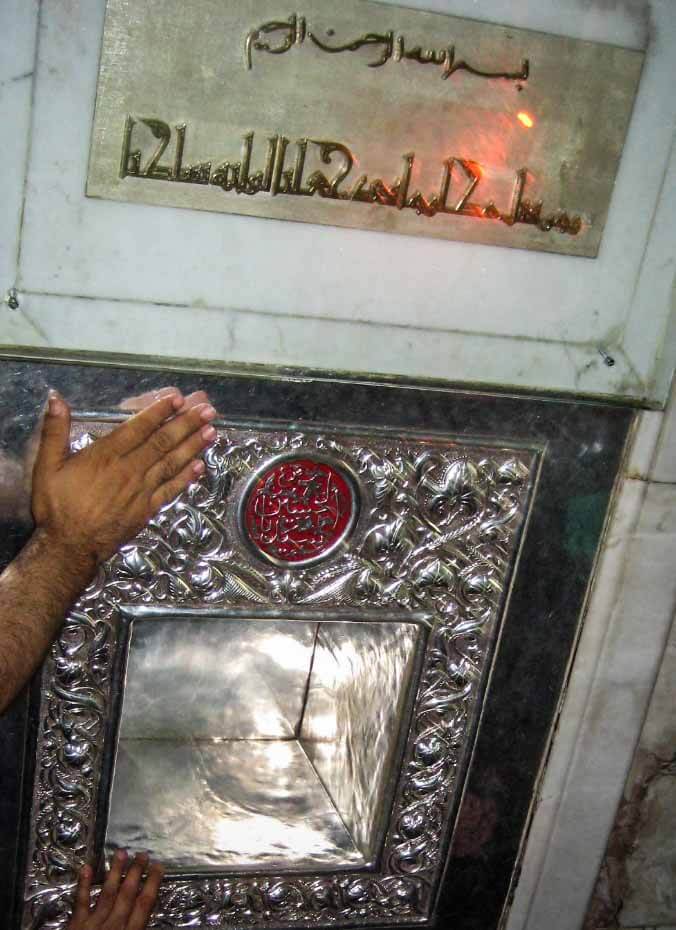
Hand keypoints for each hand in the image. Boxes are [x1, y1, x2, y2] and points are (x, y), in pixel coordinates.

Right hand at [31, 389, 216, 566]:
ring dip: (193, 446)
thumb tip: (55, 398)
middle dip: (187, 424)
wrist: (69, 547)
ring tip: (212, 431)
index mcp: (105, 456)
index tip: (178, 398)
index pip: (138, 428)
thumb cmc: (56, 507)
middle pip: (163, 442)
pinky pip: (171, 490)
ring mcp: (141, 491)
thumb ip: (54, 431)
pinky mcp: (147, 509)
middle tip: (208, 410)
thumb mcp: (46, 466)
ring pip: (172, 463)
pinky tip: (201, 465)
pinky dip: (187, 477)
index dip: (160, 411)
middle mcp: (129, 470)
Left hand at [68, 851, 163, 929]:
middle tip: (142, 854)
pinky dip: (83, 885)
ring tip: (120, 852)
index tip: (158, 867)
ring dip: (114, 872)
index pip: (144, 905)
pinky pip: (80, 902)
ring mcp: (92, 925)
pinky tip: (86, 868)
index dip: (152, 884)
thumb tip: (149, 920)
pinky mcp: (75, 926)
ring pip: (106, 893)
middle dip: (135, 873)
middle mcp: (113, 926)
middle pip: (127, 894)